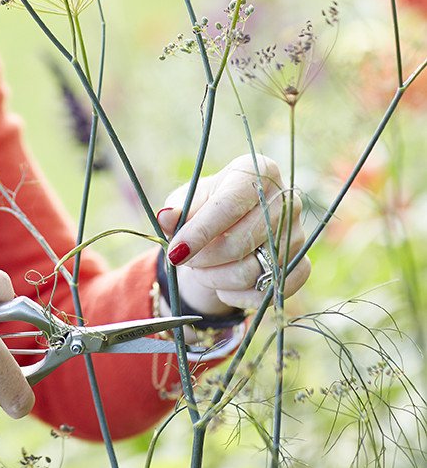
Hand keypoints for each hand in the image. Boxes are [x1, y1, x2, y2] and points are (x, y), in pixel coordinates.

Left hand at [158, 154, 309, 315]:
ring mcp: (298, 233)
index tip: (176, 251)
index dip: (201, 231)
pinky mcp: (302, 264)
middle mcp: (286, 199)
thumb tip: (166, 217)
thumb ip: (177, 209)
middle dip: (206, 258)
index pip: (230, 205)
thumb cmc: (205, 209)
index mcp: (259, 171)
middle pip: (244, 241)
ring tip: (202, 271)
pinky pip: (272, 291)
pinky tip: (224, 286)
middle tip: (184, 260)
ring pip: (255, 271)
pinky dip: (242, 296)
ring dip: (218, 278)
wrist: (228, 230)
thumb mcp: (187, 202)